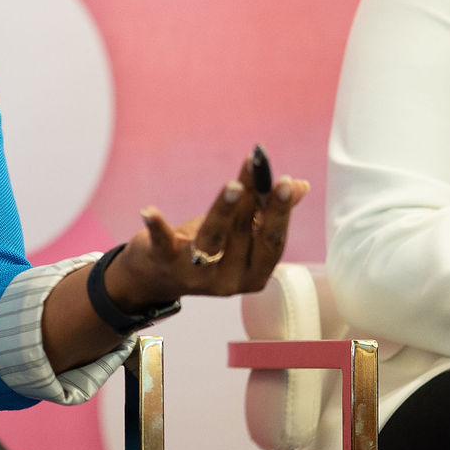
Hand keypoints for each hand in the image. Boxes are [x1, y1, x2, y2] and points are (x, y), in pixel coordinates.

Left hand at [108, 156, 310, 304]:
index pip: (272, 240)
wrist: (155, 277)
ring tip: (233, 186)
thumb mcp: (239, 233)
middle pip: (244, 234)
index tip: (286, 181)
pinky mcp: (165, 264)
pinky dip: (157, 227)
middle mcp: (229, 281)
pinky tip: (149, 211)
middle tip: (258, 168)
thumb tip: (300, 185)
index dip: (279, 211)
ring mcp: (197, 275)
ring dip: (223, 210)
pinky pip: (163, 244)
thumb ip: (266, 211)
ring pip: (213, 237)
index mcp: (254, 274)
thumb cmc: (206, 249)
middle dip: (252, 199)